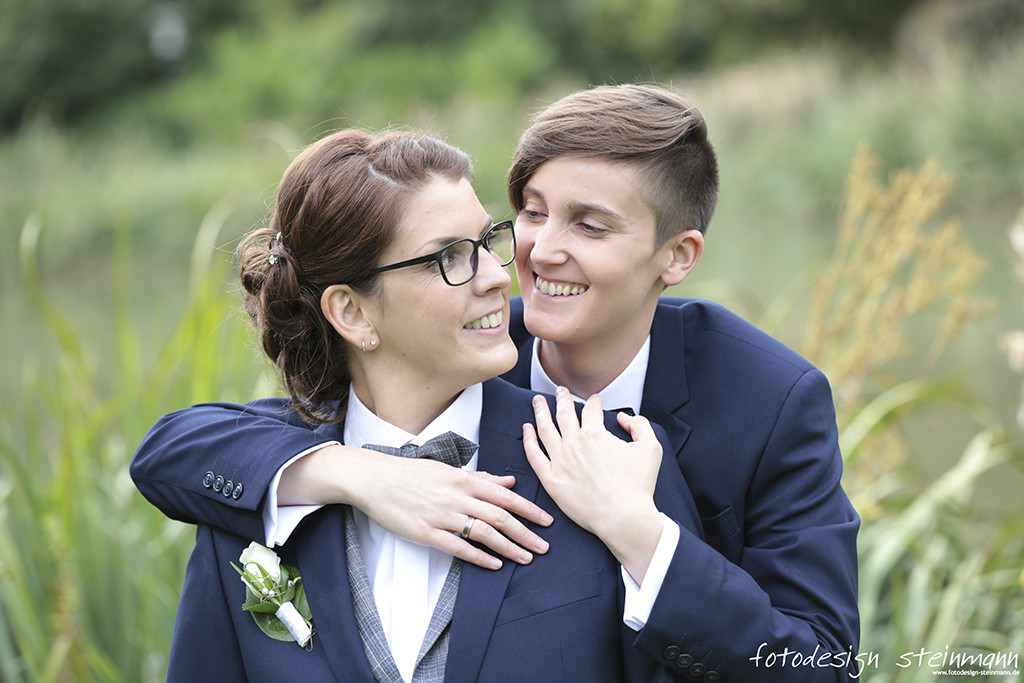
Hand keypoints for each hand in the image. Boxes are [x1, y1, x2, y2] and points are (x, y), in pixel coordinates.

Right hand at [281, 445, 551, 570]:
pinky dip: (479, 556)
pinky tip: (495, 563)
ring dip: (508, 547)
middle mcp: (456, 495)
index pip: (504, 495)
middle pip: (500, 516)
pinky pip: (457, 546)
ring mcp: (441, 515)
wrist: (374, 478)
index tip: (547, 521)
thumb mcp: (448, 469)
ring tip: (526, 558)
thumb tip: (509, 480)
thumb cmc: (411, 473)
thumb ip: (481, 477)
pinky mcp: (425, 532)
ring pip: (483, 532)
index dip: (528, 509)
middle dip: (526, 532)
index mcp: (463, 478)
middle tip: (545, 546)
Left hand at [522, 387, 663, 583]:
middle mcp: (574, 443)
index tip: (594, 399)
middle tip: (560, 390)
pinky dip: (528, 440)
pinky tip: (526, 429)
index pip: (591, 409)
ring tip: (537, 401)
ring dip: (540, 411)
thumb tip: (624, 418)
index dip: (594, 401)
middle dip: (562, 398)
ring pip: (545, 429)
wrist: (623, 518)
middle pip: (564, 413)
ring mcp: (560, 461)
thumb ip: (640, 425)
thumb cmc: (638, 486)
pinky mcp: (551, 480)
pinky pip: (534, 455)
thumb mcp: (651, 448)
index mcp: (595, 434)